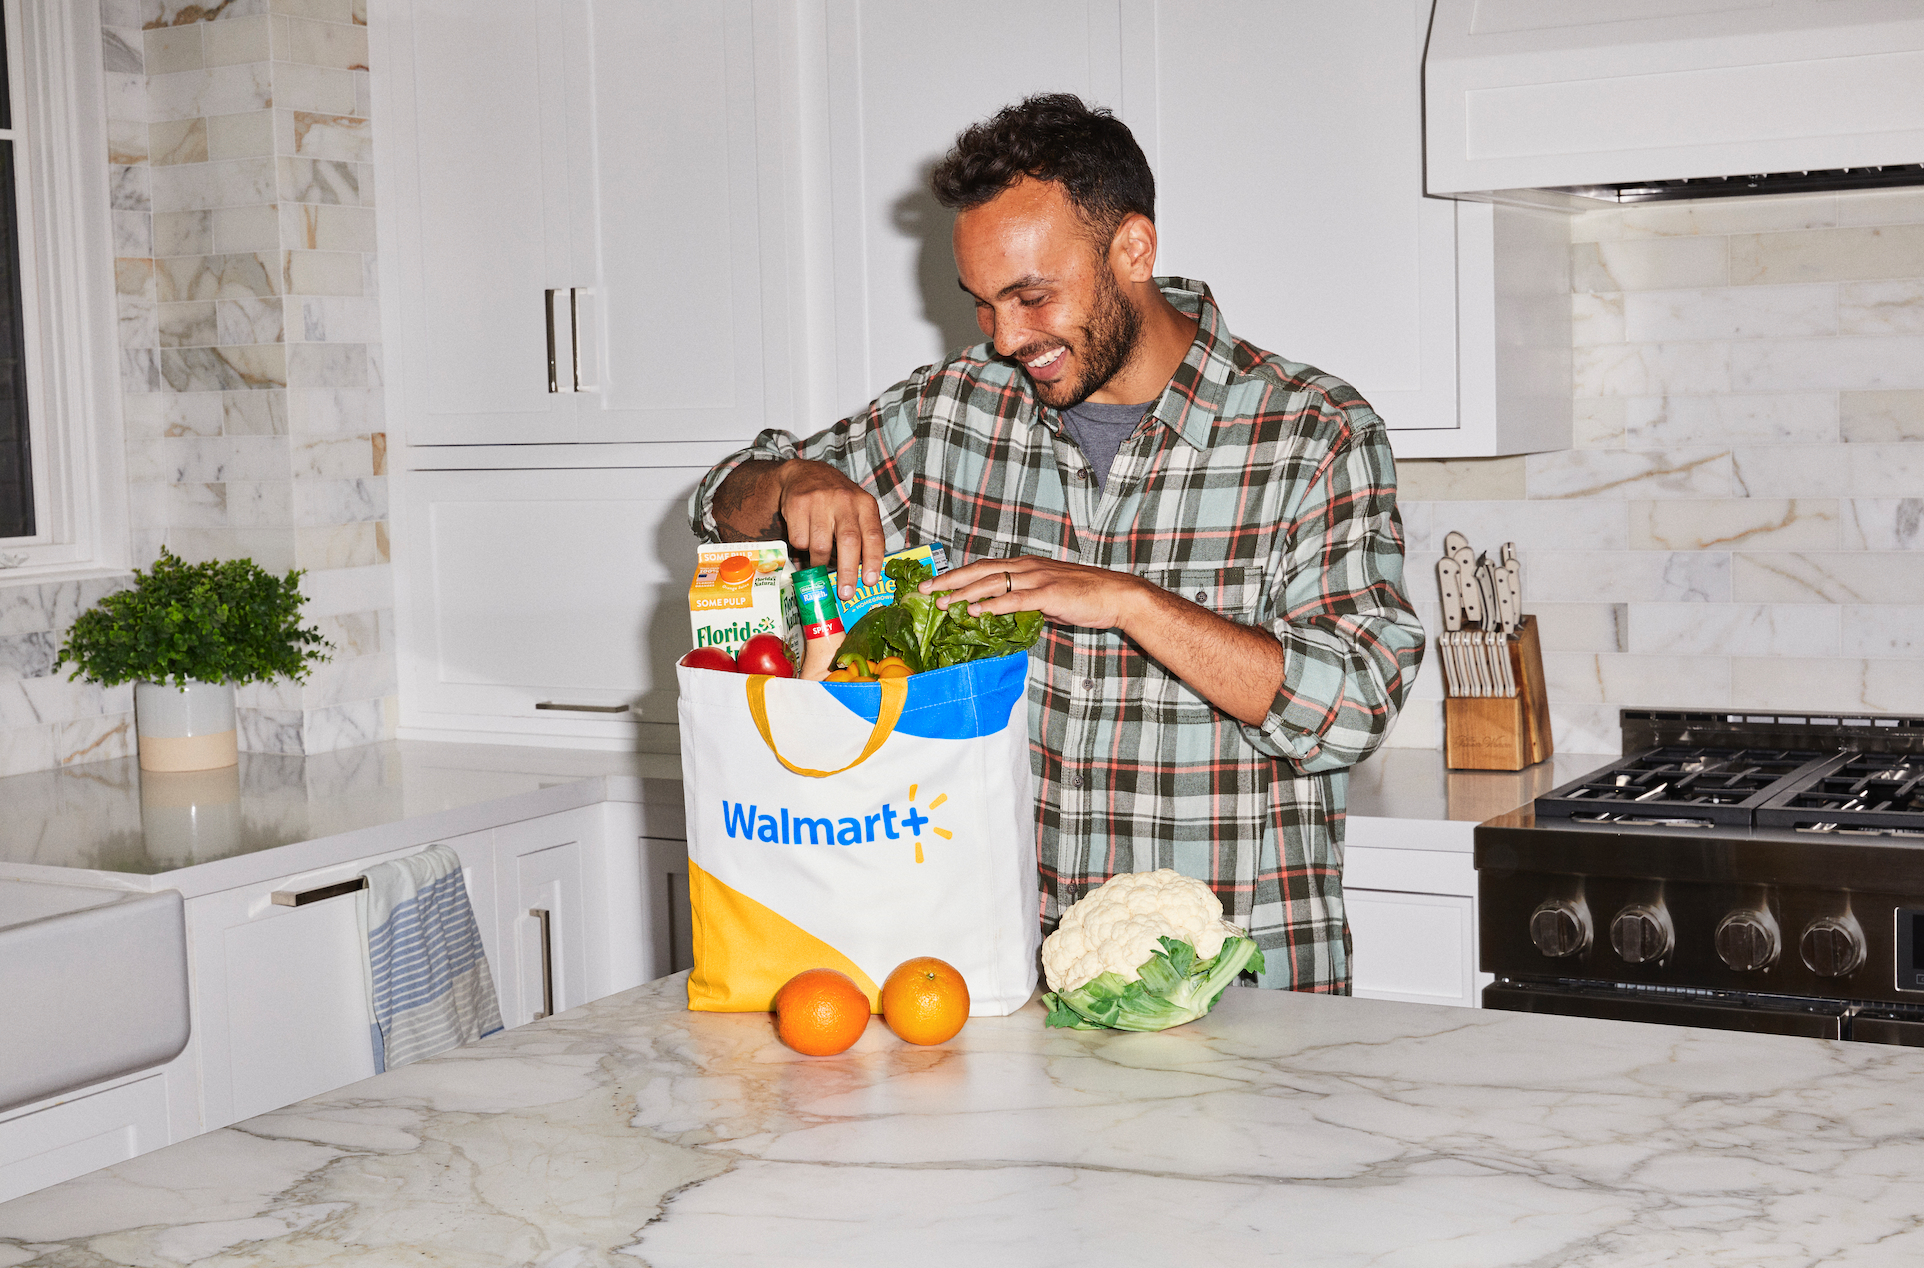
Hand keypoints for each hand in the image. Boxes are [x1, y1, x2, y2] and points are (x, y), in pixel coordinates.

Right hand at [776, 460, 886, 596]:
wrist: (805, 473)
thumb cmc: (837, 499)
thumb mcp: (857, 509)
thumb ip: (864, 535)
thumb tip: (865, 573)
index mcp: (865, 504)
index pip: (874, 535)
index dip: (873, 560)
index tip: (869, 581)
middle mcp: (845, 500)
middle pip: (849, 542)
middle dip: (847, 572)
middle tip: (845, 593)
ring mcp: (820, 501)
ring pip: (820, 545)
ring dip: (820, 562)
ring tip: (819, 564)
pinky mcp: (797, 504)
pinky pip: (799, 540)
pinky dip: (801, 548)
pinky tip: (805, 538)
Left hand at [924, 555, 1149, 630]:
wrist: (1116, 595)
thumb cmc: (1085, 597)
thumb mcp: (1048, 599)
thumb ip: (1026, 604)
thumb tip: (1005, 616)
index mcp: (1026, 566)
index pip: (984, 568)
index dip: (957, 574)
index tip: (933, 582)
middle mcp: (1027, 567)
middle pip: (980, 571)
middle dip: (949, 580)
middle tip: (923, 589)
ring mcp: (1037, 579)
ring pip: (992, 583)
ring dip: (964, 593)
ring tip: (941, 603)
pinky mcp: (1048, 594)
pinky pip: (1015, 599)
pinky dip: (993, 605)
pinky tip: (976, 611)